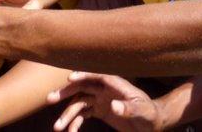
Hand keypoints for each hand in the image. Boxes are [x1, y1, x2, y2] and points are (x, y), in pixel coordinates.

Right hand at [47, 73, 162, 131]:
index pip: (96, 76)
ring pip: (78, 103)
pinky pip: (82, 114)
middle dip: (65, 93)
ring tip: (57, 128)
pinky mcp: (99, 110)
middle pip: (81, 87)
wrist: (151, 123)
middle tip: (49, 99)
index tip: (70, 78)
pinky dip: (75, 123)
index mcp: (114, 84)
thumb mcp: (141, 111)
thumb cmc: (149, 113)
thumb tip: (113, 105)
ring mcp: (100, 99)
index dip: (83, 75)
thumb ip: (128, 108)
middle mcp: (104, 89)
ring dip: (67, 114)